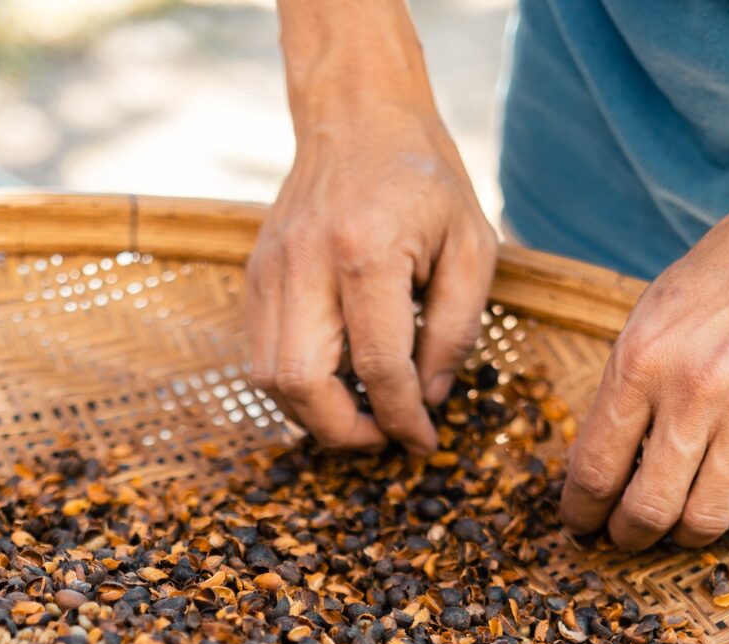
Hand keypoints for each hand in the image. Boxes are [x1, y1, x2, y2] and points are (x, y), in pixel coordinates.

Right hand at [247, 9, 495, 454]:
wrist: (356, 117)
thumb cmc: (424, 180)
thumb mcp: (472, 246)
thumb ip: (457, 330)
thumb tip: (427, 398)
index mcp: (366, 252)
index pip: (378, 367)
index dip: (404, 419)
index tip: (424, 441)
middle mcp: (305, 265)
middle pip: (304, 385)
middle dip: (345, 433)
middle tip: (382, 438)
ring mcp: (270, 272)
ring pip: (271, 380)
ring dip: (315, 417)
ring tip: (358, 416)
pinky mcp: (255, 278)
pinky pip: (261, 357)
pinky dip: (295, 388)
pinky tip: (333, 383)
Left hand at [560, 198, 728, 549]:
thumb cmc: (708, 285)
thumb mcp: (642, 329)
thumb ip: (620, 398)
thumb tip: (598, 468)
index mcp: (639, 366)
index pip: (594, 470)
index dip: (581, 512)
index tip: (578, 524)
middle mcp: (692, 393)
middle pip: (648, 508)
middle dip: (628, 537)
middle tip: (622, 538)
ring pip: (707, 516)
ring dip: (683, 536)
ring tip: (673, 529)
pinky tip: (725, 498)